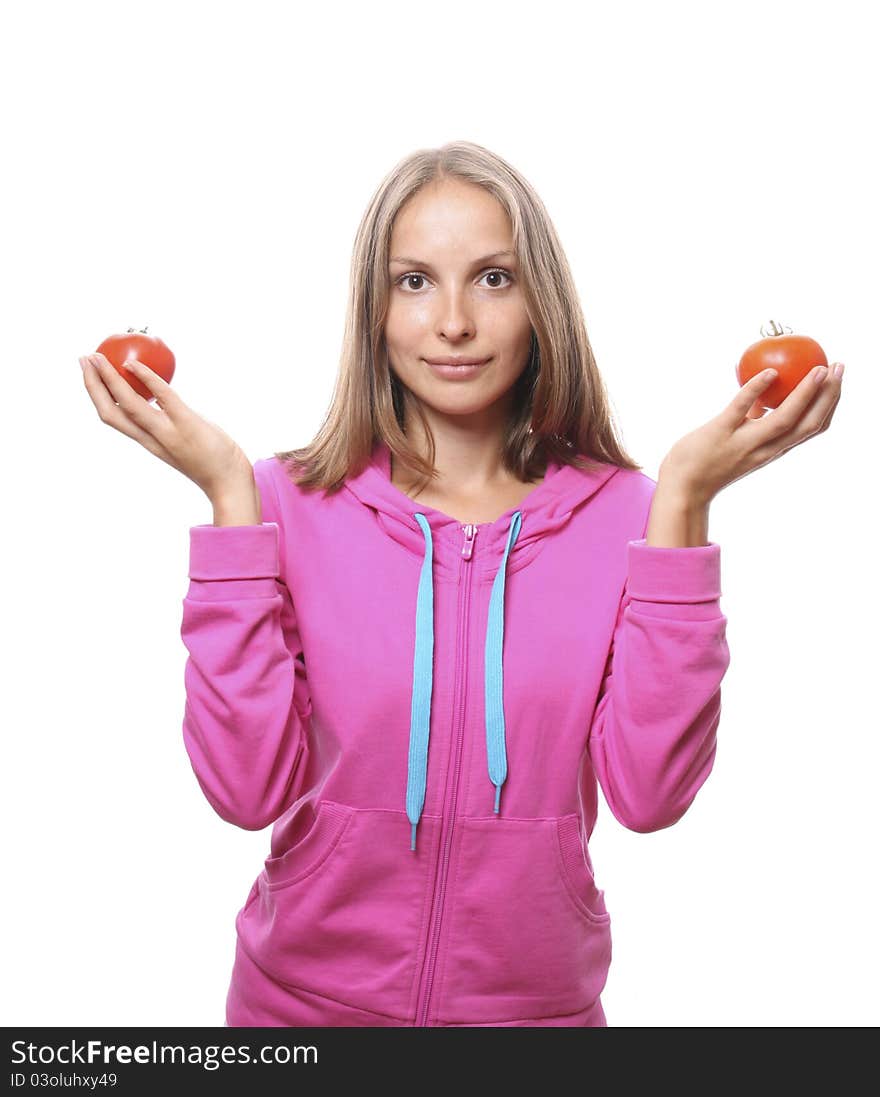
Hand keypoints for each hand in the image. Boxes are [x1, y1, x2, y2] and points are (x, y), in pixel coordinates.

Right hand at [79, 352, 254, 500]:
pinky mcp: (187, 424)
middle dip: (92, 385)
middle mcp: (151, 439)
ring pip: (128, 405)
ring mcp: (167, 432)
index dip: (98, 396)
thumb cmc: (212, 462)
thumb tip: (166, 399)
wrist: (230, 485)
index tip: (89, 375)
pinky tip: (133, 364)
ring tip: (97, 357)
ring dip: (108, 379)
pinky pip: (163, 397)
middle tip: (84, 359)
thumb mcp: (183, 442)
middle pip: (110, 412)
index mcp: (148, 442)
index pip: (114, 418)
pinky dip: (146, 380)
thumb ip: (170, 424)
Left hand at [659, 362, 844, 505]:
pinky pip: (741, 408)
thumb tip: (767, 388)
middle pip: (809, 424)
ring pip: (784, 419)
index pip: (813, 428)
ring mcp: (744, 443)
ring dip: (806, 393)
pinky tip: (770, 372)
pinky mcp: (720, 432)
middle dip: (830, 395)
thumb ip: (755, 419)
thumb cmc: (709, 461)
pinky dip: (757, 389)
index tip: (838, 380)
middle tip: (839, 367)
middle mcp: (765, 449)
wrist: (683, 490)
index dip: (831, 404)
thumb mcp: (741, 440)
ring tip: (819, 368)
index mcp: (774, 449)